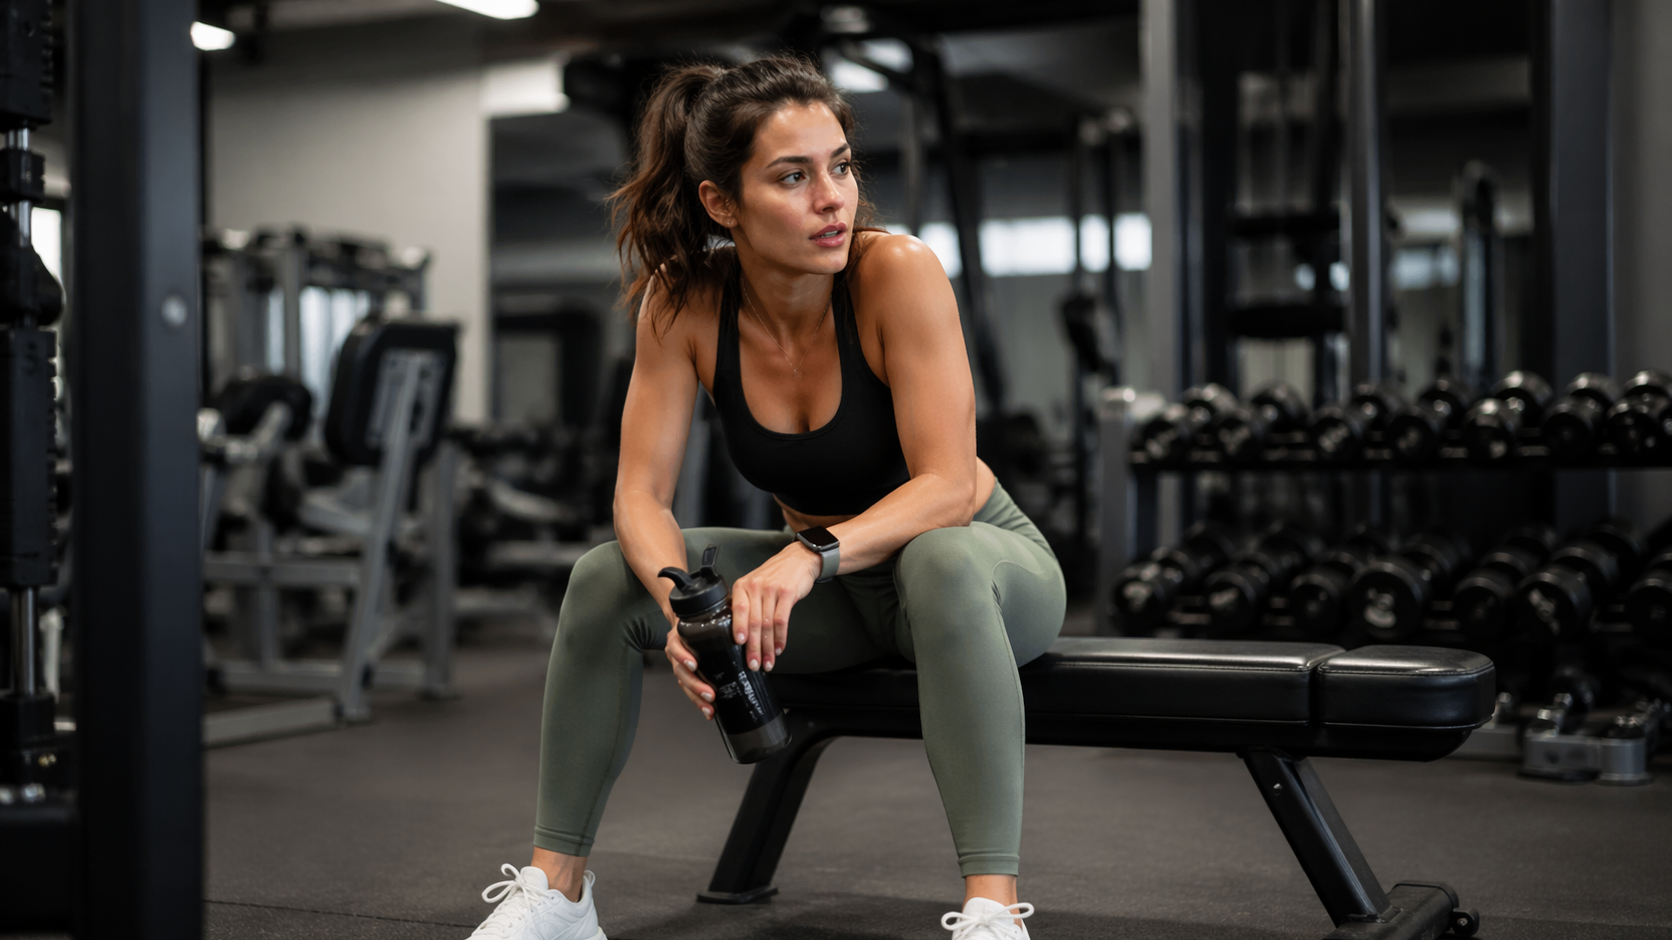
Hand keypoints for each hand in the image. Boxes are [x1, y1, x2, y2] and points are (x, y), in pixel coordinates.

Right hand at [664, 621, 716, 720]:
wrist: (686, 618)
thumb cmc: (699, 616)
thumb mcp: (706, 612)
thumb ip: (720, 613)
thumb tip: (742, 619)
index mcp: (679, 637)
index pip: (676, 647)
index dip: (683, 656)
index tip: (694, 664)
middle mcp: (677, 652)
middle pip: (681, 672)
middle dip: (695, 684)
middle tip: (709, 693)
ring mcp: (680, 664)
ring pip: (684, 683)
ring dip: (696, 697)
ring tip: (709, 707)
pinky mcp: (687, 674)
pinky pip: (689, 689)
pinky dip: (698, 700)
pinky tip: (709, 710)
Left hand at [731, 543, 822, 672]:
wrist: (798, 559)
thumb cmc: (775, 575)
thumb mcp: (755, 584)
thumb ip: (746, 603)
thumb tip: (739, 633)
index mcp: (743, 586)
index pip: (738, 610)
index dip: (738, 628)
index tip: (738, 645)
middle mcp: (756, 587)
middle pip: (753, 622)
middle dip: (753, 647)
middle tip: (753, 663)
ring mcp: (772, 590)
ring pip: (767, 624)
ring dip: (768, 647)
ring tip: (768, 661)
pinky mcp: (788, 593)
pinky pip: (782, 620)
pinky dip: (781, 638)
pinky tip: (779, 648)